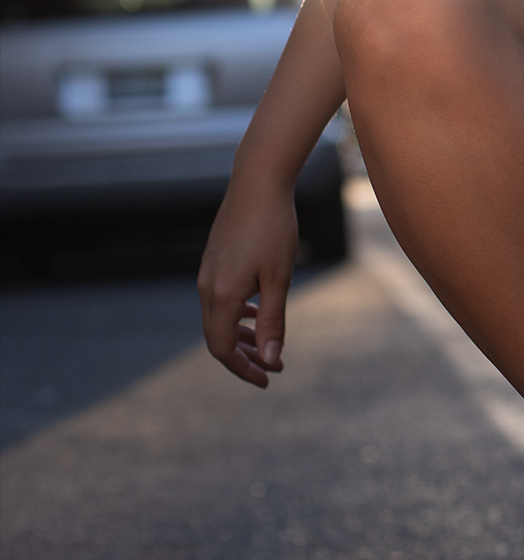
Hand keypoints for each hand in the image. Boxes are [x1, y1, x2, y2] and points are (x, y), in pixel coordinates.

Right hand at [197, 174, 298, 388]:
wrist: (258, 182)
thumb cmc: (274, 228)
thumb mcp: (279, 278)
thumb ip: (273, 321)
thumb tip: (272, 360)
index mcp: (222, 294)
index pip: (222, 348)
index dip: (244, 369)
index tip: (268, 378)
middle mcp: (207, 286)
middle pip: (217, 337)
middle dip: (244, 356)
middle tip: (272, 367)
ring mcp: (207, 272)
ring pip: (218, 317)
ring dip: (241, 335)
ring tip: (267, 345)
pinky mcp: (213, 260)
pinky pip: (219, 298)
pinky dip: (236, 314)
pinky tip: (256, 312)